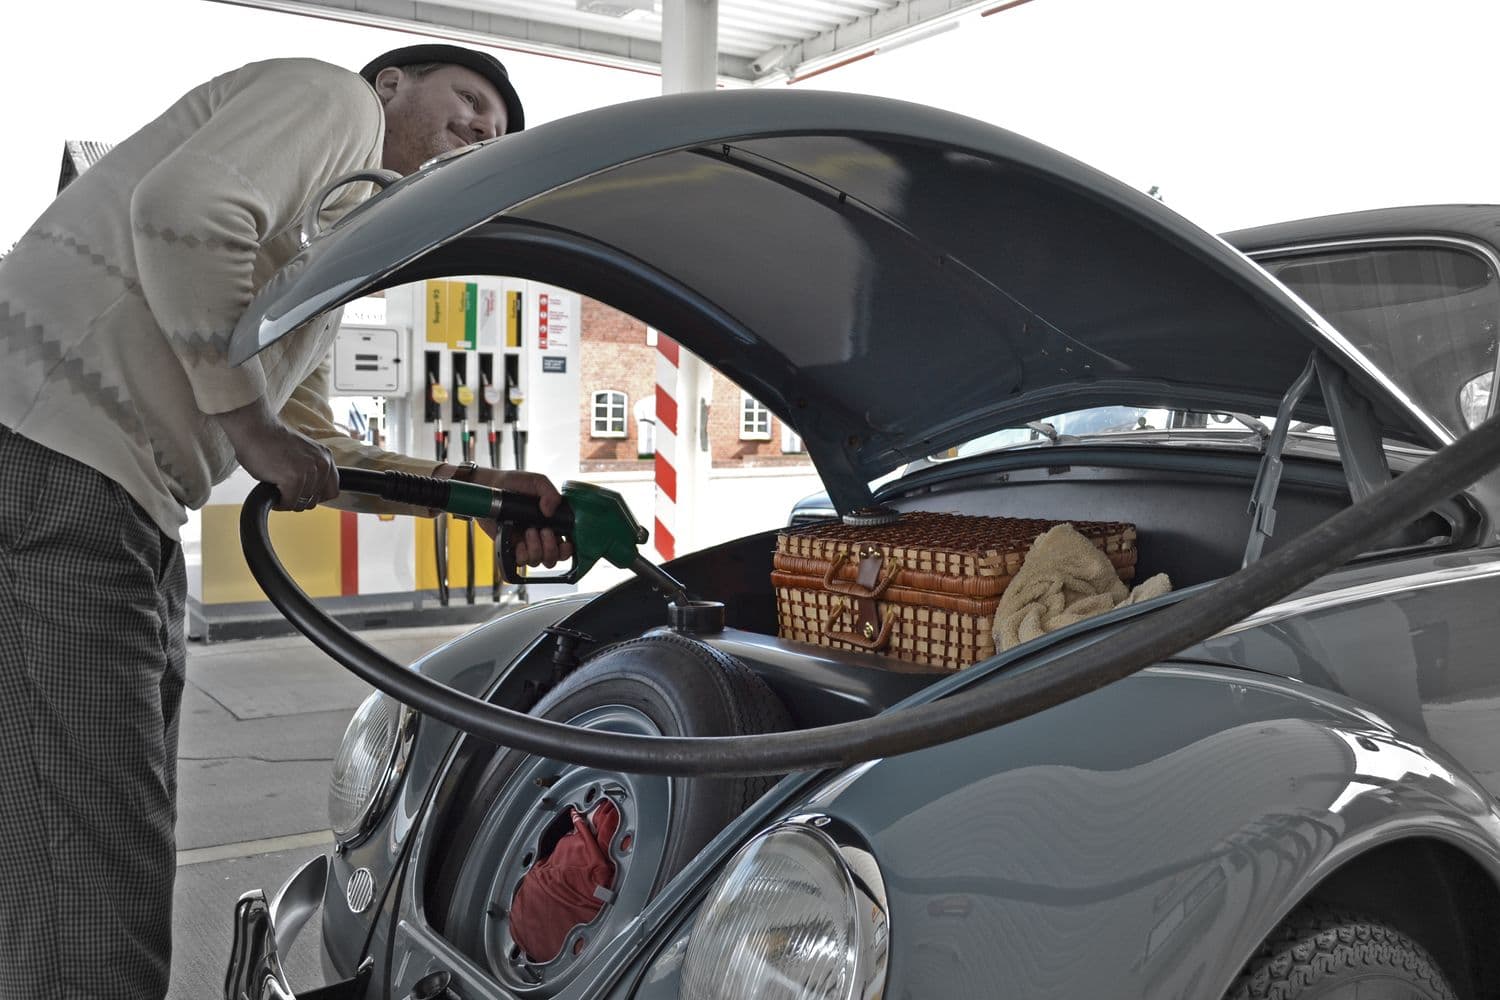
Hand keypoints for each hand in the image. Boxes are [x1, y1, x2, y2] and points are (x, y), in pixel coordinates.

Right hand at [214, 398, 338, 510]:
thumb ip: (313, 470)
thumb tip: (313, 494)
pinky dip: (279, 503)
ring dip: (287, 500)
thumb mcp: (303, 454)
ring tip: (277, 487)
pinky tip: (271, 491)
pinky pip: (289, 503)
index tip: (301, 493)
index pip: (332, 491)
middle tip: (284, 489)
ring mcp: (308, 471)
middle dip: (298, 499)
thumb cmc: (272, 442)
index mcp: (326, 457)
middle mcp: (321, 464)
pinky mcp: (294, 479)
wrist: (255, 429)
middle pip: (314, 500)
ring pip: (301, 504)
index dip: (314, 496)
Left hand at [440, 467, 574, 567]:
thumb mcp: (537, 482)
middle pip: (553, 558)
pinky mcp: (510, 546)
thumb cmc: (514, 483)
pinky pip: (520, 562)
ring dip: (536, 549)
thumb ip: (549, 493)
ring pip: (538, 561)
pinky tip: (519, 542)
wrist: (490, 486)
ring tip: (529, 531)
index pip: (566, 545)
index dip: (567, 549)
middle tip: (543, 530)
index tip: (565, 542)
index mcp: (552, 523)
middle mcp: (540, 535)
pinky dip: (522, 555)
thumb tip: (550, 511)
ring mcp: (525, 542)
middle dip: (551, 549)